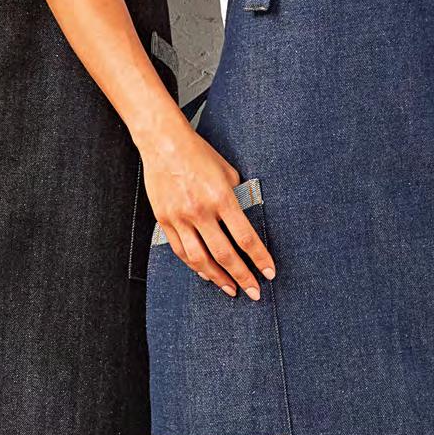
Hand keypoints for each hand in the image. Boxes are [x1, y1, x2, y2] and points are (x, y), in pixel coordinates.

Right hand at [141, 123, 276, 298]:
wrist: (163, 142)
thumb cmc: (199, 153)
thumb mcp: (228, 171)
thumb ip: (237, 197)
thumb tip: (244, 219)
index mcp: (221, 197)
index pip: (245, 237)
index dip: (260, 259)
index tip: (269, 273)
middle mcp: (200, 211)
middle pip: (224, 255)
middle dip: (242, 277)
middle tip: (254, 292)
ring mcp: (180, 217)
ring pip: (200, 259)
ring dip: (218, 278)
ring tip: (231, 288)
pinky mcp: (164, 219)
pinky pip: (181, 250)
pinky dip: (195, 265)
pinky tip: (206, 273)